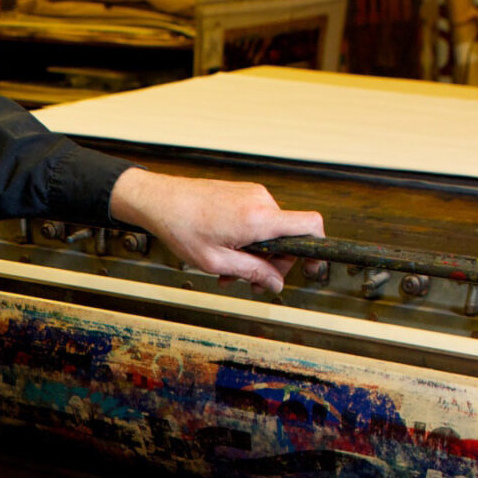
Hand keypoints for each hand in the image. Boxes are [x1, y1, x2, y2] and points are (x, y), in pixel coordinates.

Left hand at [109, 168, 324, 292]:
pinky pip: (257, 221)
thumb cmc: (182, 227)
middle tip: (247, 282)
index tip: (312, 267)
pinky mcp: (243, 193)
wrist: (160, 200)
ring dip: (253, 255)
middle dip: (270, 264)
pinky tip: (224, 252)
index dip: (318, 249)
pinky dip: (246, 240)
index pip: (310, 225)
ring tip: (226, 270)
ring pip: (269, 233)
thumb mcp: (217, 261)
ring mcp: (253, 194)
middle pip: (287, 238)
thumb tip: (276, 284)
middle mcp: (261, 201)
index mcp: (259, 218)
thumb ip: (252, 273)